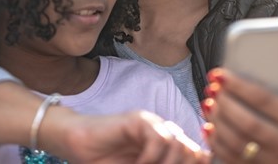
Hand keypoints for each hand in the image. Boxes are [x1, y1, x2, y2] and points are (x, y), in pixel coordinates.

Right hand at [40, 108, 209, 163]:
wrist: (77, 146)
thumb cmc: (105, 161)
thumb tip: (200, 163)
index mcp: (166, 146)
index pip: (196, 155)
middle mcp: (162, 133)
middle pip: (191, 151)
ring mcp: (151, 124)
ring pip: (178, 143)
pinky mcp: (138, 120)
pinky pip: (159, 138)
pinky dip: (152, 157)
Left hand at [201, 35, 277, 163]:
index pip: (263, 100)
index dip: (237, 85)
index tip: (218, 73)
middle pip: (247, 122)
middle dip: (224, 104)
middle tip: (210, 88)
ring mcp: (277, 161)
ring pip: (238, 143)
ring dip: (218, 124)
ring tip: (207, 104)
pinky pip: (235, 161)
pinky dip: (218, 146)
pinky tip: (208, 129)